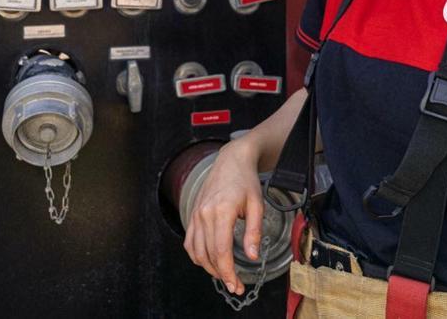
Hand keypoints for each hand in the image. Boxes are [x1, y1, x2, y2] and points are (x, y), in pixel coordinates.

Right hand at [183, 140, 264, 294]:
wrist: (231, 161)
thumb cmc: (246, 181)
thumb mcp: (257, 205)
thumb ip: (254, 232)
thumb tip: (252, 256)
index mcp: (221, 211)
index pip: (220, 251)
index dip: (227, 272)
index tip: (235, 285)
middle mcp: (204, 214)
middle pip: (208, 255)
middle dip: (221, 275)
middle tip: (235, 285)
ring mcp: (196, 214)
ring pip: (196, 251)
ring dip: (209, 268)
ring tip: (224, 275)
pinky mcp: (193, 215)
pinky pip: (190, 242)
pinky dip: (197, 256)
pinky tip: (209, 261)